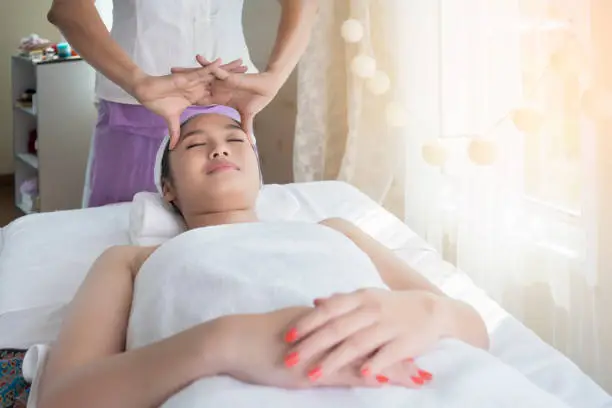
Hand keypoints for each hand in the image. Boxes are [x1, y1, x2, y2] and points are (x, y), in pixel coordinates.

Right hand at [131, 58, 241, 148]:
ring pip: (214, 74)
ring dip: (228, 70)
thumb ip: (175, 132)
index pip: (216, 95)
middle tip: (249, 75)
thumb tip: (173, 147)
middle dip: (234, 78)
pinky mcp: (187, 76)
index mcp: (196, 96)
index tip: (241, 94)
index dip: (228, 94)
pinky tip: (223, 63)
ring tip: (242, 64)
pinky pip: (202, 71)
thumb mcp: (171, 120)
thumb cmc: (156, 103)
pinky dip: (212, 67)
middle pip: (220, 82)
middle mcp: (198, 87)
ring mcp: (193, 81)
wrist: (145, 92)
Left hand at [171, 55, 282, 135]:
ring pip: (201, 76)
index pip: (200, 99)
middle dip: (181, 85)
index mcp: (219, 97)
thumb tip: (250, 144)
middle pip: (195, 86)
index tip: (175, 101)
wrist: (268, 88)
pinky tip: (196, 58)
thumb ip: (245, 128)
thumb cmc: (258, 100)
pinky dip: (207, 63)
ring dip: (188, 72)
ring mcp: (222, 80)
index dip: (188, 100)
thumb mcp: (248, 116)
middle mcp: (218, 88)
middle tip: (165, 85)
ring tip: (173, 69)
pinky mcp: (228, 75)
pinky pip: (215, 68)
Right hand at [220, 307, 422, 388]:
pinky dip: (367, 376)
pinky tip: (385, 382)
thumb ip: (313, 331)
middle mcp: (331, 332)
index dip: (389, 339)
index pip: (366, 330)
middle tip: (426, 364)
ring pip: (366, 357)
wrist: (236, 340)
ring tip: (420, 376)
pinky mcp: (314, 366)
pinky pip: (346, 371)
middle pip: (374, 342)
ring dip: (393, 368)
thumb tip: (327, 333)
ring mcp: (324, 349)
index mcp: (328, 323)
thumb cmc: (260, 338)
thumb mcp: (293, 331)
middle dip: (401, 354)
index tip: (411, 347)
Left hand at [283, 289, 440, 386]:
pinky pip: (386, 354)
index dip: (307, 323)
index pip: (328, 309)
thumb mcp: (366, 297)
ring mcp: (388, 325)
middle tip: (290, 359)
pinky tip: (360, 376)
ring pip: (357, 343)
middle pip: (337, 328)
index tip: (286, 336)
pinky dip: (373, 364)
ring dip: (334, 360)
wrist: (432, 309)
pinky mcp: (405, 342)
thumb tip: (315, 301)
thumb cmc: (392, 305)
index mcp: (360, 298)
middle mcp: (371, 309)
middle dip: (311, 345)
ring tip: (314, 375)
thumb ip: (341, 301)